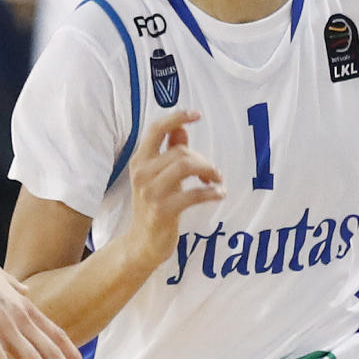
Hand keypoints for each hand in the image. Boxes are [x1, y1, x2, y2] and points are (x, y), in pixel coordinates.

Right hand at [125, 110, 224, 267]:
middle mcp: (141, 173)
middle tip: (212, 173)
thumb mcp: (158, 176)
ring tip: (216, 181)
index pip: (155, 129)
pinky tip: (220, 194)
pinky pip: (194, 193)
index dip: (176, 117)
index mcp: (139, 161)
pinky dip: (212, 192)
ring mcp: (150, 192)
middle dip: (203, 160)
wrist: (142, 243)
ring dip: (208, 171)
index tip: (197, 114)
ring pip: (186, 166)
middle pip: (180, 151)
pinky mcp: (162, 210)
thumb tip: (182, 129)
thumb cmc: (154, 206)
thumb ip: (169, 152)